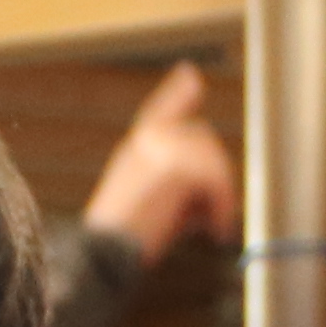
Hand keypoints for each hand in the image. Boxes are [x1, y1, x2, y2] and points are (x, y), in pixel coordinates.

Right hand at [81, 64, 235, 260]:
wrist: (103, 252)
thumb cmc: (122, 240)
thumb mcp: (146, 201)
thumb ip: (174, 183)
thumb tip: (211, 188)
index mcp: (137, 148)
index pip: (162, 111)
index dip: (178, 92)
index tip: (190, 74)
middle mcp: (148, 141)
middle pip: (203, 139)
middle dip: (215, 174)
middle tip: (217, 216)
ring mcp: (162, 148)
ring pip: (214, 161)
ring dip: (221, 196)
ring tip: (214, 228)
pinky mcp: (177, 166)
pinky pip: (217, 181)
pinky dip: (222, 208)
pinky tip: (214, 231)